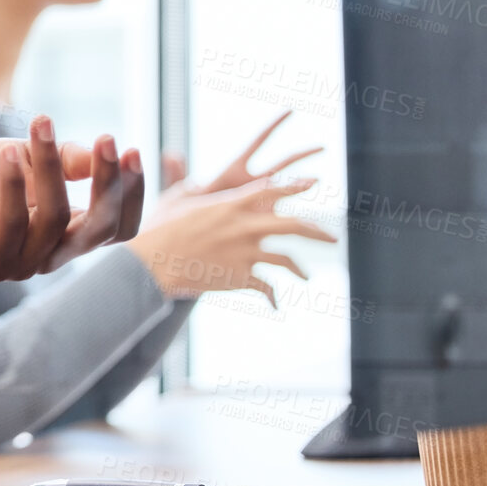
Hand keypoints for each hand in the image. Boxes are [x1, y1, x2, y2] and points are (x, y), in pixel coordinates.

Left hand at [0, 116, 145, 282]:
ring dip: (51, 168)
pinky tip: (10, 154)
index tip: (134, 149)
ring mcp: (20, 263)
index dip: (133, 195)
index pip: (118, 228)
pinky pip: (11, 224)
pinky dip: (14, 186)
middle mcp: (51, 255)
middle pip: (99, 229)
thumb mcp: (29, 159)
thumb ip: (65, 160)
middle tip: (108, 139)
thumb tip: (100, 153)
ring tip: (40, 123)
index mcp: (68, 234)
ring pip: (54, 218)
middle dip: (109, 183)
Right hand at [129, 175, 334, 306]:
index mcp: (231, 204)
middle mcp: (245, 226)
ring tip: (307, 277)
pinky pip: (266, 287)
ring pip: (286, 259)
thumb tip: (197, 180)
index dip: (294, 185)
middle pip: (293, 225)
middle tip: (332, 238)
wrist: (153, 263)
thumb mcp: (177, 200)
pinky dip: (272, 296)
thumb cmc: (159, 228)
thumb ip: (192, 187)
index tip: (313, 182)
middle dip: (317, 232)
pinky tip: (276, 305)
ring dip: (300, 269)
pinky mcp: (241, 277)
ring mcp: (245, 253)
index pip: (272, 190)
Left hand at [148, 110, 322, 230]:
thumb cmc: (182, 217)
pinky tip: (315, 225)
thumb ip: (178, 175)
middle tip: (322, 146)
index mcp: (234, 171)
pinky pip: (285, 219)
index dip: (273, 126)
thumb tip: (170, 154)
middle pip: (282, 163)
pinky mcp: (264, 224)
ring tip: (321, 182)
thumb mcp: (180, 195)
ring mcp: (260, 203)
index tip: (290, 110)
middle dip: (302, 154)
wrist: (188, 245)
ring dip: (306, 186)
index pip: (257, 142)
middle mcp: (251, 185)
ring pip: (290, 191)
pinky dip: (300, 221)